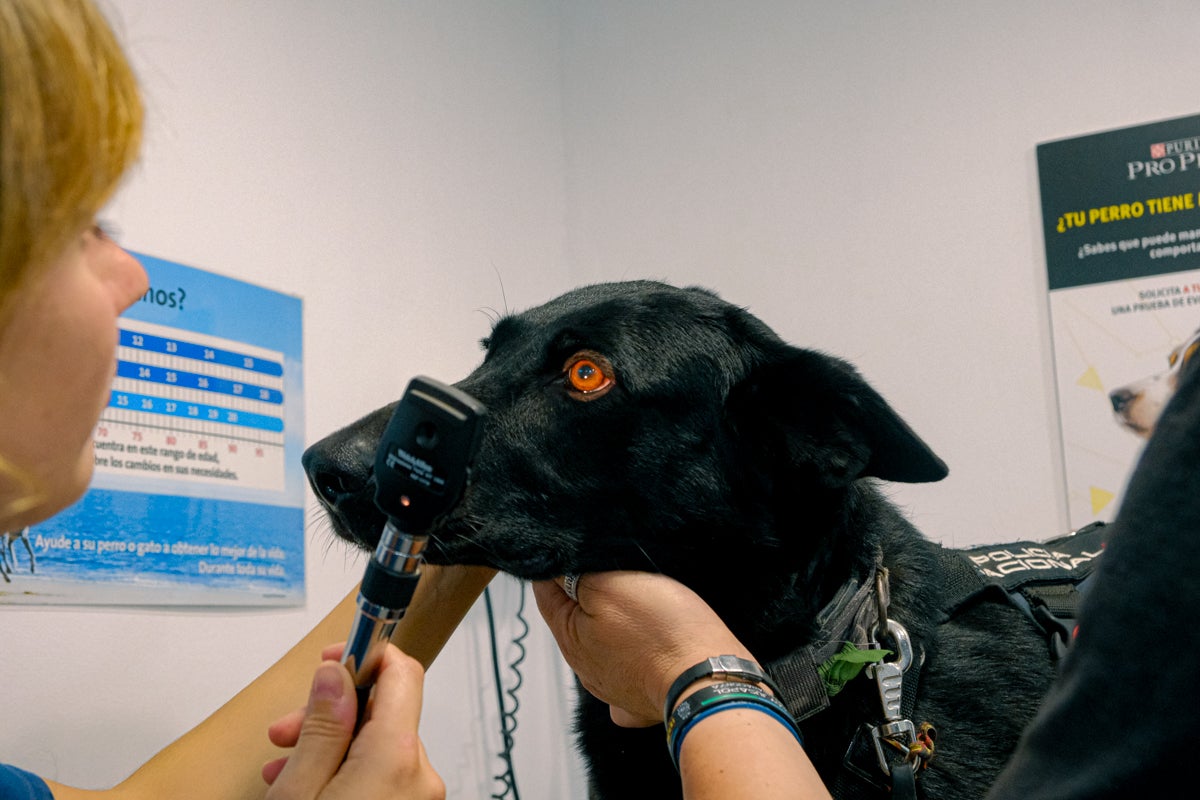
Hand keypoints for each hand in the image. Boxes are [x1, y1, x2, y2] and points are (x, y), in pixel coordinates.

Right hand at [262, 643, 444, 799]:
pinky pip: (383, 778)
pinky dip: (350, 774)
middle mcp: (420, 777)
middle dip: (332, 714)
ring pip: (379, 749)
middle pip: (382, 715)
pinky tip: (314, 786)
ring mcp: (418, 799)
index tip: (332, 659)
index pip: (401, 674)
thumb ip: (320, 730)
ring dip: (334, 747)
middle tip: (286, 731)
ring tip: (287, 768)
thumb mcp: (300, 791)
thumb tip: (334, 677)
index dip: (364, 656)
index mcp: (397, 758)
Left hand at [532, 571, 754, 726]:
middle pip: (574, 619)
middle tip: (608, 568)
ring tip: (636, 603)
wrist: (709, 680)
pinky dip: (634, 654)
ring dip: (612, 622)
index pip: (545, 593)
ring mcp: (614, 687)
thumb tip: (554, 568)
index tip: (570, 549)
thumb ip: (576, 576)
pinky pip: (630, 669)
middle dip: (586, 593)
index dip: (555, 566)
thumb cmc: (663, 632)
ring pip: (602, 643)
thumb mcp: (610, 587)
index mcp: (570, 639)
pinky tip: (646, 644)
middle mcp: (586, 669)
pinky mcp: (642, 696)